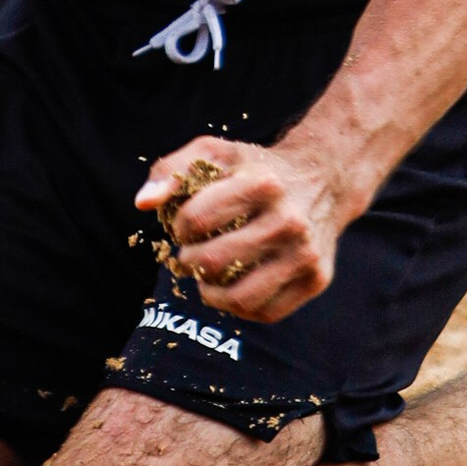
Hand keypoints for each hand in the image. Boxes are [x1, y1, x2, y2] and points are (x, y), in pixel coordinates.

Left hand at [137, 133, 348, 324]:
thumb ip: (171, 170)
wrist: (323, 180)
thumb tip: (143, 204)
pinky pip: (265, 312)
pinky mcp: (316, 279)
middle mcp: (289, 220)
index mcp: (262, 184)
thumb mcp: (215, 153)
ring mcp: (305, 253)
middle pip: (213, 262)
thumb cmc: (256, 169)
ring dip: (210, 292)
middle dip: (189, 262)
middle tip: (190, 255)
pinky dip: (240, 307)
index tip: (185, 225)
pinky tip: (233, 287)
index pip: (195, 221)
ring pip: (240, 298)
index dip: (179, 227)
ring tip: (206, 278)